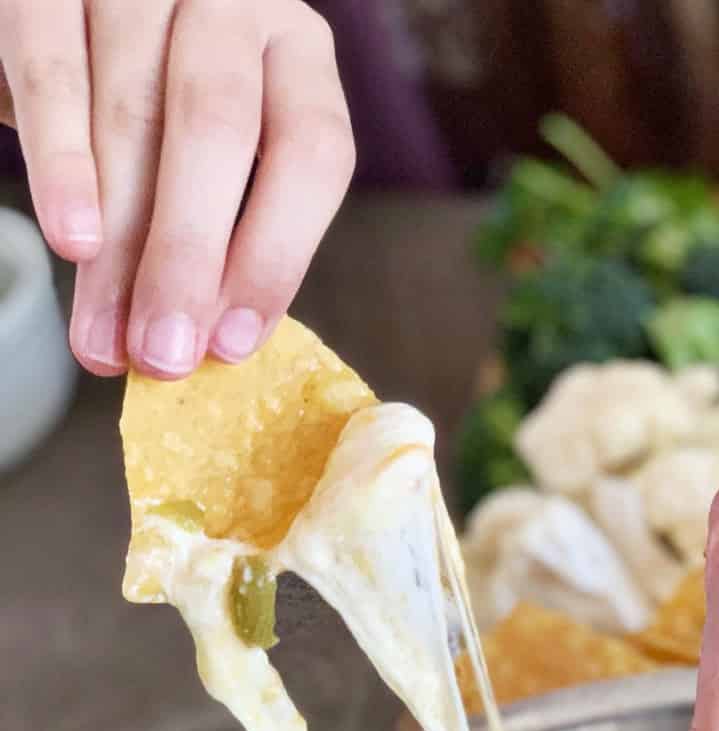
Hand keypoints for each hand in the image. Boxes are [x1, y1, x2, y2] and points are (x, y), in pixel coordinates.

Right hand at [0, 0, 353, 377]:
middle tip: (165, 355)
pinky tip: (72, 241)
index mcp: (296, 51)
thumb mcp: (211, 157)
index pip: (313, 150)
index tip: (232, 344)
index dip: (276, 256)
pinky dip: (61, 162)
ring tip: (106, 337)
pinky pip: (51, 69)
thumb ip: (222, 227)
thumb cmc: (154, 108)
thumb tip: (208, 345)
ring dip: (119, 244)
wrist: (70, 15)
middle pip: (219, 128)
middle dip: (189, 257)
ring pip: (131, 114)